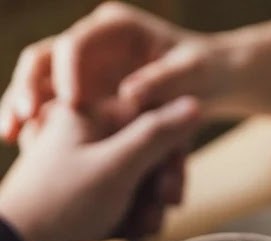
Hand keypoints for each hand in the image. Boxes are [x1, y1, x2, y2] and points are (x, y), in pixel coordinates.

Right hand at [0, 2, 223, 142]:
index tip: (70, 102)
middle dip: (26, 87)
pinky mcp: (82, 90)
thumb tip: (131, 94)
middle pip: (44, 58)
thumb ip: (166, 80)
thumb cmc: (207, 70)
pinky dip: (34, 122)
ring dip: (20, 106)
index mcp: (116, 27)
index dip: (68, 71)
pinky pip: (48, 104)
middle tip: (20, 118)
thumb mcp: (194, 72)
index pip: (78, 42)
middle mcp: (92, 41)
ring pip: (38, 81)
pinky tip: (21, 144)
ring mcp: (83, 65)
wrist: (213, 79)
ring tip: (10, 136)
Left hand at [0, 97, 199, 240]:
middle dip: (159, 188)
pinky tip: (128, 234)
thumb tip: (194, 101)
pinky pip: (124, 197)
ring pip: (141, 178)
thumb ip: (158, 134)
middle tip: (159, 213)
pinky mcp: (85, 191)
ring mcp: (85, 163)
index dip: (170, 154)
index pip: (152, 119)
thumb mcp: (117, 166)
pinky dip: (132, 216)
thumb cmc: (62, 204)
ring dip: (149, 207)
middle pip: (149, 152)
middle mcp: (87, 134)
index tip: (170, 188)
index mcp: (88, 114)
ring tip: (139, 230)